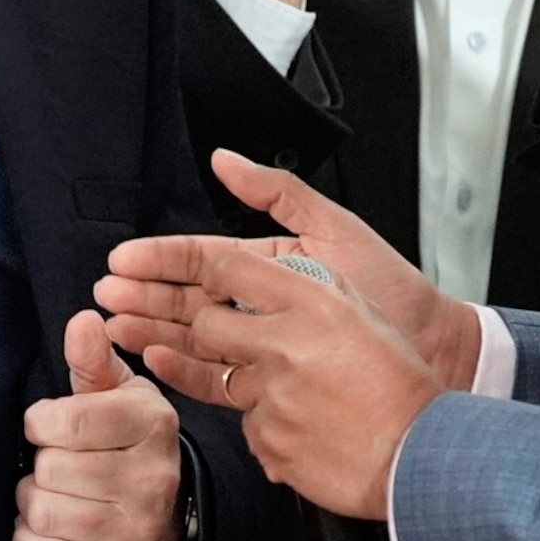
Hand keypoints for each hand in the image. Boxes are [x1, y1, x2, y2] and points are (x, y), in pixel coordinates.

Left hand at [13, 311, 181, 540]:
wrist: (167, 501)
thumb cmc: (124, 433)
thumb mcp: (114, 388)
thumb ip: (92, 357)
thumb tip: (83, 320)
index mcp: (150, 423)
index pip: (67, 424)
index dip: (38, 423)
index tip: (43, 424)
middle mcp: (152, 478)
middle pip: (51, 471)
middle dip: (36, 464)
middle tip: (49, 462)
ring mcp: (139, 528)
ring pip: (45, 513)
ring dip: (30, 501)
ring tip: (48, 491)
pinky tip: (43, 525)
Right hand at [98, 150, 477, 390]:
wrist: (434, 351)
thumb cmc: (393, 291)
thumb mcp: (334, 227)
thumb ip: (278, 193)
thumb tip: (226, 159)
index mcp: (270, 266)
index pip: (201, 257)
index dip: (160, 258)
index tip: (124, 259)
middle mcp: (262, 305)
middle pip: (188, 297)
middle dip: (143, 293)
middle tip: (106, 294)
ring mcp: (263, 343)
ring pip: (194, 334)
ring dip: (151, 328)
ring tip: (116, 325)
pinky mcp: (270, 381)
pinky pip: (217, 374)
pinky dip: (183, 367)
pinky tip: (155, 358)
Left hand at [157, 247, 440, 519]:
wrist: (419, 456)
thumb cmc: (401, 388)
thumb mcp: (365, 315)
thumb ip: (314, 292)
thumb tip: (276, 277)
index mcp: (313, 305)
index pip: (232, 267)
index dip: (219, 277)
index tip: (220, 288)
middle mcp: (285, 346)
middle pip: (206, 325)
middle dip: (213, 331)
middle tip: (237, 342)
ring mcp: (272, 396)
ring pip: (226, 381)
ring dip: (253, 386)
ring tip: (301, 397)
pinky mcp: (266, 439)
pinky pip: (248, 425)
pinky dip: (270, 426)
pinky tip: (306, 426)